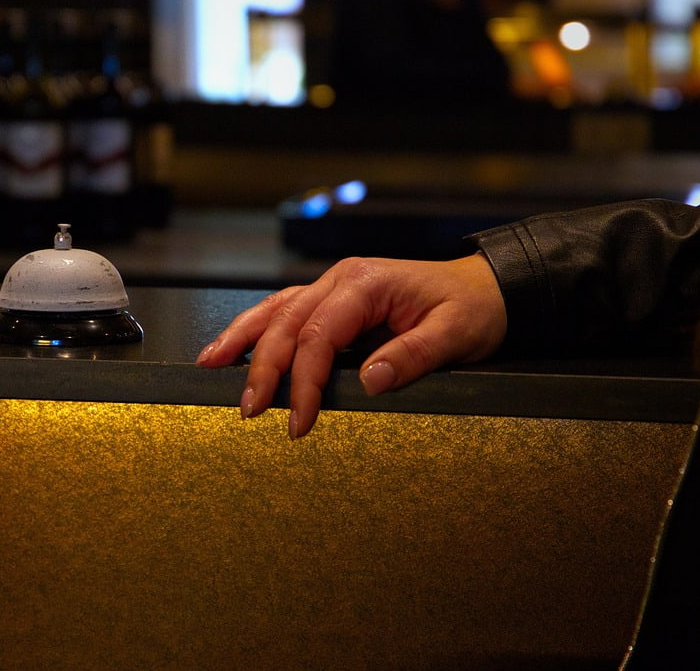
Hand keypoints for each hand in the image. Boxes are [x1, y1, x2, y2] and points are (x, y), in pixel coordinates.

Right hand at [196, 253, 506, 438]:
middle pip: (286, 323)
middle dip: (263, 367)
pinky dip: (258, 329)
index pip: (319, 335)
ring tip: (211, 364)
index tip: (298, 420)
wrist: (488, 288)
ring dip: (243, 339)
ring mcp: (334, 286)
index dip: (303, 380)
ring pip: (275, 310)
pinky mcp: (334, 300)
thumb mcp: (455, 335)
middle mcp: (342, 280)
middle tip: (249, 409)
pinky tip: (237, 346)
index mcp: (366, 283)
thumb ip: (411, 356)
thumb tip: (369, 381)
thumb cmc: (473, 309)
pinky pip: (286, 311)